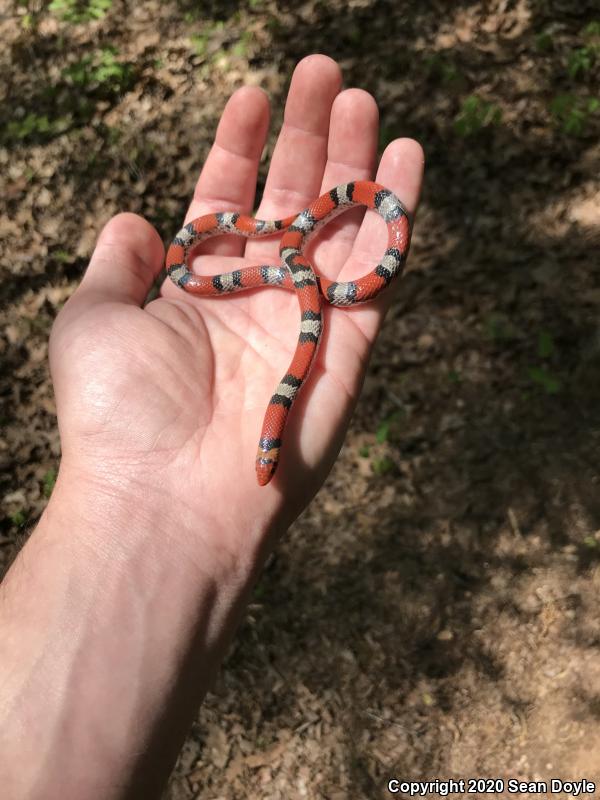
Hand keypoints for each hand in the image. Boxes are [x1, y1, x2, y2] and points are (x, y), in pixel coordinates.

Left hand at [50, 54, 423, 558]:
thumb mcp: (94, 319)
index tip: (251, 94)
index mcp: (195, 285)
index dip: (239, 145)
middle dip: (306, 138)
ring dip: (353, 164)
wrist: (167, 499)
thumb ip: (118, 263)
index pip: (225, 199)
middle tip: (323, 75)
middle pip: (289, 202)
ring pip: (338, 227)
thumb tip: (133, 218)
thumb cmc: (118, 411)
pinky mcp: (348, 348)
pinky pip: (379, 273)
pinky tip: (403, 159)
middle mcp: (253, 297)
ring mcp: (303, 319)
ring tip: (360, 101)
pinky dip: (395, 217)